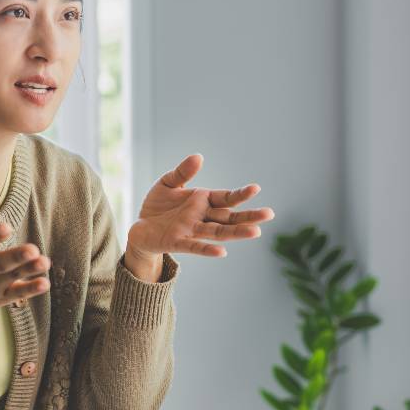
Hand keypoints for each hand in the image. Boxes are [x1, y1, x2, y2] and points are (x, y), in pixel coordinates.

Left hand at [127, 154, 274, 258]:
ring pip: (218, 232)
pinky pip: (195, 246)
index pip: (226, 198)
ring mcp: (191, 231)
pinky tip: (222, 251)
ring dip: (236, 233)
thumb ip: (182, 172)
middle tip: (269, 214)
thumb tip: (198, 157)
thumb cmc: (157, 206)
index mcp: (203, 201)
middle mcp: (202, 217)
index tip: (256, 188)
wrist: (140, 227)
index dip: (240, 194)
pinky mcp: (177, 242)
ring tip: (255, 232)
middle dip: (249, 216)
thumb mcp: (167, 183)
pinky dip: (207, 249)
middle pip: (230, 218)